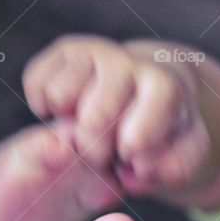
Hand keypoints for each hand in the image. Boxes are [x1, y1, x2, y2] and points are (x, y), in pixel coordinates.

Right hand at [22, 34, 210, 196]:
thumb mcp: (182, 154)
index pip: (155, 102)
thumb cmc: (165, 131)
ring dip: (67, 128)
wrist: (150, 90)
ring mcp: (95, 52)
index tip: (131, 153)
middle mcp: (128, 62)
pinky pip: (38, 83)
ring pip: (60, 97)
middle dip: (95, 151)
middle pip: (95, 116)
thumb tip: (139, 170)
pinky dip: (44, 107)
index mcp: (164, 86)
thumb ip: (172, 168)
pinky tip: (69, 114)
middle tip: (105, 160)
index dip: (142, 131)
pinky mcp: (66, 50)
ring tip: (91, 133)